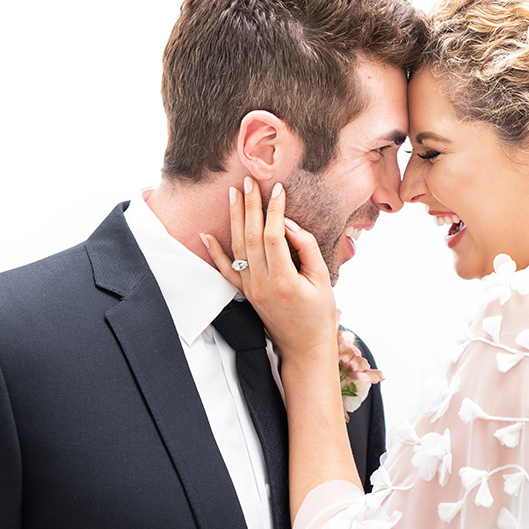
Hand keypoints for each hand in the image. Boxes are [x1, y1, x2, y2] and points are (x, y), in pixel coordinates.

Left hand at [202, 176, 337, 361]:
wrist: (304, 347)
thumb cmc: (319, 315)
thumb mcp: (322, 280)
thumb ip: (307, 249)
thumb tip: (289, 224)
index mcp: (284, 280)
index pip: (274, 236)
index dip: (275, 210)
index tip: (278, 189)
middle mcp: (261, 284)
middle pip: (252, 237)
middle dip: (251, 206)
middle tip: (250, 182)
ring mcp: (250, 289)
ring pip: (237, 248)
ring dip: (234, 219)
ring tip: (233, 194)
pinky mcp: (246, 294)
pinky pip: (226, 270)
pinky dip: (214, 252)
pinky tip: (206, 234)